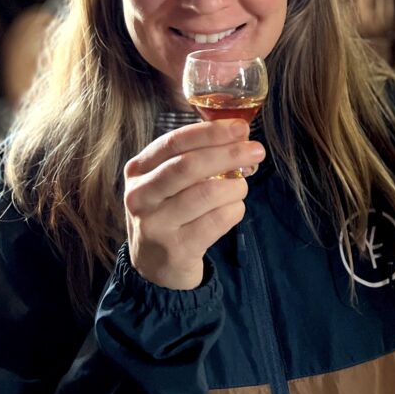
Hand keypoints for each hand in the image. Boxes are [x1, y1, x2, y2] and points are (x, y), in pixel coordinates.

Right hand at [123, 119, 264, 289]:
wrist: (153, 266)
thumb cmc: (168, 212)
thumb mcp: (166, 182)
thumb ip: (194, 158)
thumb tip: (239, 137)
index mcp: (138, 170)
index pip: (174, 142)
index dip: (210, 132)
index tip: (240, 127)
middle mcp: (141, 196)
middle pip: (188, 166)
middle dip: (228, 154)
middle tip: (256, 150)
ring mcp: (156, 225)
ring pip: (206, 194)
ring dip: (235, 185)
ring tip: (242, 185)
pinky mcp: (176, 249)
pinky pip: (216, 221)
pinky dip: (234, 210)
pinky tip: (234, 208)